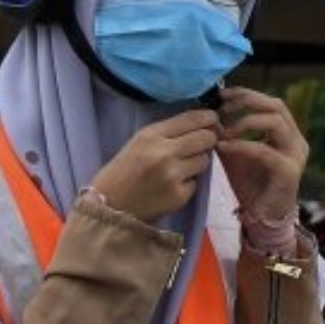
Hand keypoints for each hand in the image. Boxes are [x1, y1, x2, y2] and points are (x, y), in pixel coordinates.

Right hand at [92, 109, 219, 222]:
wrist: (110, 205)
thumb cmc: (123, 171)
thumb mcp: (139, 142)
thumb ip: (168, 133)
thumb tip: (201, 124)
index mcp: (151, 135)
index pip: (191, 119)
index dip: (209, 118)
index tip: (214, 120)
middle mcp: (164, 152)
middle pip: (206, 138)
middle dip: (208, 140)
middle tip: (202, 144)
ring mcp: (174, 175)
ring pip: (204, 160)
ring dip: (197, 162)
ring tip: (178, 168)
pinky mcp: (179, 195)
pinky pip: (196, 183)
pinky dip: (187, 183)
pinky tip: (171, 186)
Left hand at [214, 86, 307, 224]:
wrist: (262, 217)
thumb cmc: (250, 185)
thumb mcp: (236, 152)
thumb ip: (227, 133)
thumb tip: (210, 112)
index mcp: (288, 134)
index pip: (272, 102)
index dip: (247, 94)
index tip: (223, 96)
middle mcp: (297, 141)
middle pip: (276, 106)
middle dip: (246, 102)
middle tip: (222, 109)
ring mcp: (296, 155)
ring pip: (274, 122)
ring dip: (244, 122)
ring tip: (222, 132)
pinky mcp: (288, 171)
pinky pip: (263, 150)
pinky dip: (241, 145)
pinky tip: (223, 148)